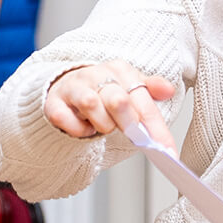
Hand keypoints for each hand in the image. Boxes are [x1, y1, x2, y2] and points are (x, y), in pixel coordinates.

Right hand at [43, 60, 176, 149]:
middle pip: (119, 101)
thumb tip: (169, 90)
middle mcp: (97, 74)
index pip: (144, 102)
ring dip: (102, 124)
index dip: (157, 129)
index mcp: (121, 70)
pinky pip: (64, 118)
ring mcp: (74, 87)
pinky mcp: (53, 102)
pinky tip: (84, 128)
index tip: (167, 152)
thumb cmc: (105, 89)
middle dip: (129, 124)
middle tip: (134, 137)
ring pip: (91, 105)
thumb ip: (151, 90)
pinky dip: (77, 129)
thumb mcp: (131, 86)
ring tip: (105, 126)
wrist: (67, 84)